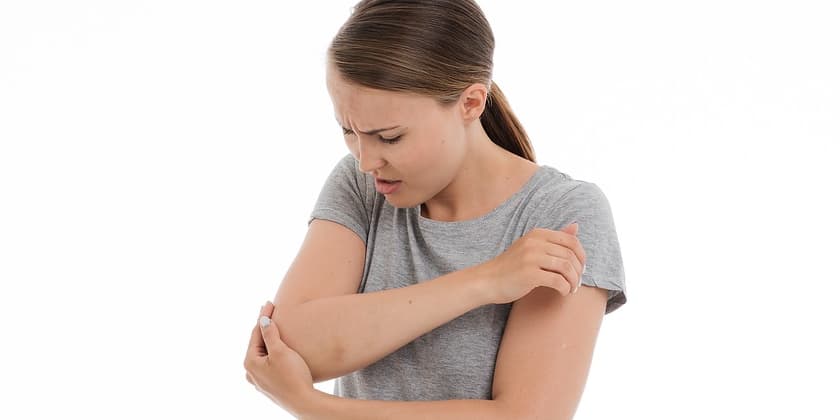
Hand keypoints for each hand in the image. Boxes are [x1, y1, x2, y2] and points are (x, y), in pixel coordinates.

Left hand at [243, 301, 315, 415]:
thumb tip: (262, 320)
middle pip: (258, 343)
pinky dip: (273, 352)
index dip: (263, 316)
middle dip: (264, 327)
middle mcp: (251, 372)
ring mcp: (260, 380)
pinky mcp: (270, 385)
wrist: (304, 402)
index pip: (256, 333)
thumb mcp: (280, 352)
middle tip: (270, 311)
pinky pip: (268, 363)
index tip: (270, 303)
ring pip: (263, 353)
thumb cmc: (293, 376)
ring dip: (269, 339)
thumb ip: (270, 334)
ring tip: (274, 326)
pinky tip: (278, 348)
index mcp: (250, 362)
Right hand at [477, 223, 586, 303]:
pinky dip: (565, 288)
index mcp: (537, 234)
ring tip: (571, 289)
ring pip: (566, 268)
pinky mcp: (529, 275)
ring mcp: (531, 258)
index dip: (581, 255)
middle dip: (578, 271)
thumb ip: (554, 238)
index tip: (580, 268)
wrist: (487, 280)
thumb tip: (576, 226)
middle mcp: (535, 243)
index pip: (571, 240)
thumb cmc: (511, 266)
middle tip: (577, 282)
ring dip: (573, 281)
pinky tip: (562, 293)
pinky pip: (558, 281)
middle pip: (570, 255)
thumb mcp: (532, 247)